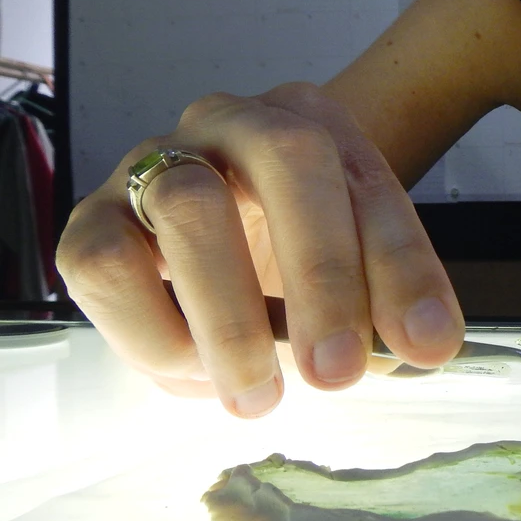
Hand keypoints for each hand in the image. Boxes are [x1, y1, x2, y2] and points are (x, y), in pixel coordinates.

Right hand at [56, 82, 464, 416]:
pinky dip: (154, 332)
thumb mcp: (348, 277)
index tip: (427, 344)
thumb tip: (415, 349)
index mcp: (313, 124)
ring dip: (232, 317)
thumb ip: (382, 305)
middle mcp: (235, 124)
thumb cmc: (284, 255)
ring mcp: (155, 161)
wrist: (198, 247)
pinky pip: (108, 266)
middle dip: (324, 272)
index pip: (369, 184)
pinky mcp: (92, 219)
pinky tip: (193, 370)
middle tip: (339, 372)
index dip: (403, 267)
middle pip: (289, 157)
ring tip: (260, 396)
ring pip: (191, 207)